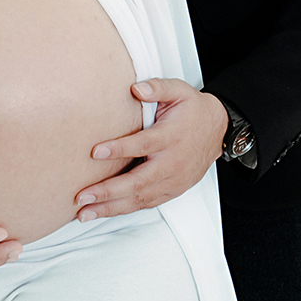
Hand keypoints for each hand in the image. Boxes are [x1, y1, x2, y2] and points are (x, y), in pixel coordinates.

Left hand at [72, 79, 228, 219]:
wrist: (218, 131)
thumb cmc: (193, 111)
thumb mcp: (179, 90)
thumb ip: (157, 88)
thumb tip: (136, 88)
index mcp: (171, 136)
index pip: (143, 144)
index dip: (120, 149)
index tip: (96, 152)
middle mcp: (172, 163)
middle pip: (138, 181)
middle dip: (108, 191)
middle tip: (82, 196)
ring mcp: (173, 181)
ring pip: (140, 198)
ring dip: (111, 207)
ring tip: (85, 212)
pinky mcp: (172, 191)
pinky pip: (146, 204)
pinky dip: (124, 210)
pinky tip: (104, 211)